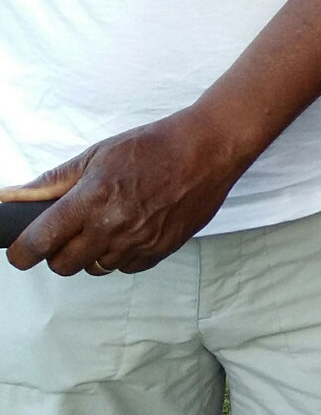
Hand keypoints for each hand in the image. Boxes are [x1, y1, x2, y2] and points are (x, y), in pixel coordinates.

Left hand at [2, 108, 249, 275]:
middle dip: (58, 253)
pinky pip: (127, 267)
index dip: (23, 252)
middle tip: (69, 233)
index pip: (39, 243)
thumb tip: (12, 196)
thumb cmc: (154, 146)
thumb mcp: (97, 155)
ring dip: (92, 254)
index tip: (23, 250)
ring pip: (95, 268)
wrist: (207, 149)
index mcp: (91, 199)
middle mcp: (113, 226)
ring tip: (106, 227)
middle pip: (63, 265)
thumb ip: (52, 182)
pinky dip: (122, 255)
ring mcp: (139, 241)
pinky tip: (130, 231)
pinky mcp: (162, 249)